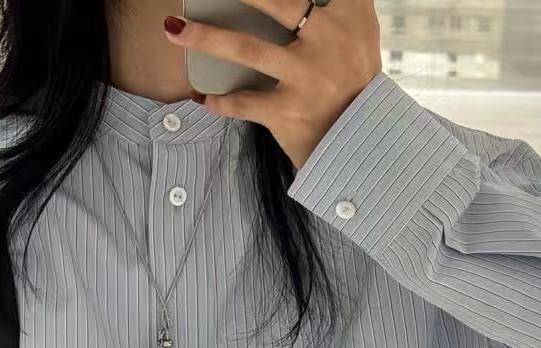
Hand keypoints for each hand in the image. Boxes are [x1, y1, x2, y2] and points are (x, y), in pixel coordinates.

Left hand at [163, 1, 381, 169]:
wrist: (365, 140)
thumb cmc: (354, 77)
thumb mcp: (359, 29)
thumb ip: (339, 1)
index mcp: (347, 13)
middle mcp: (329, 41)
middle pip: (276, 3)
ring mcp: (307, 78)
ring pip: (248, 50)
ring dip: (207, 38)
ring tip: (175, 28)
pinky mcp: (289, 113)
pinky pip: (244, 103)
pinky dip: (219, 100)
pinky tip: (201, 95)